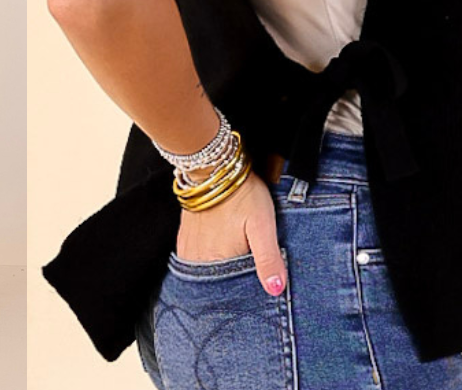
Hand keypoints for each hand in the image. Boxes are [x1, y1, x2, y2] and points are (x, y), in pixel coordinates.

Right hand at [175, 170, 285, 295]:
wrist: (214, 166)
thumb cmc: (242, 194)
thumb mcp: (263, 225)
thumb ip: (268, 259)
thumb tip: (276, 290)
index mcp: (218, 260)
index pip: (232, 293)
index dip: (245, 295)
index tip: (256, 293)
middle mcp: (199, 258)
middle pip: (217, 284)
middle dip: (231, 287)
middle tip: (247, 277)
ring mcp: (189, 247)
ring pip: (206, 274)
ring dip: (219, 275)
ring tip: (234, 265)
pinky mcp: (185, 236)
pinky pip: (194, 260)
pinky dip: (207, 263)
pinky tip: (219, 255)